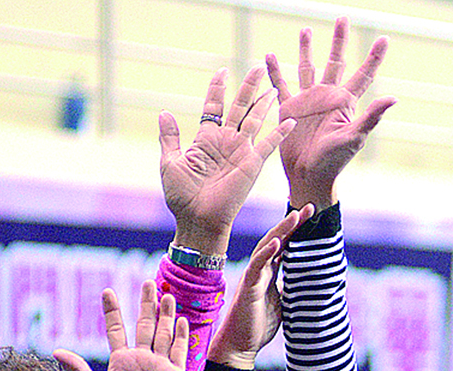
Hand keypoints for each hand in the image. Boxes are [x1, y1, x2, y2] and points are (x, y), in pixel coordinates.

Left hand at [55, 282, 188, 370]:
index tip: (108, 290)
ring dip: (166, 314)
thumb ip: (77, 370)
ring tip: (168, 294)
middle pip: (145, 325)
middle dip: (147, 304)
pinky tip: (182, 320)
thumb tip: (56, 351)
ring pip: (163, 333)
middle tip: (148, 282)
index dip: (113, 310)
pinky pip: (179, 351)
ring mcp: (159, 367)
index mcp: (120, 361)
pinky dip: (180, 335)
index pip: (116, 328)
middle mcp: (141, 360)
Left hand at [160, 68, 296, 256]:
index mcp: (206, 141)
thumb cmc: (182, 197)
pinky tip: (289, 120)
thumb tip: (164, 112)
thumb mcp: (170, 162)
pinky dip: (279, 133)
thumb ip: (170, 137)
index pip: (214, 108)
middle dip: (247, 88)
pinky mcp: (252, 165)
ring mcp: (240, 152)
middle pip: (239, 108)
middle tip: (256, 69)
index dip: (217, 90)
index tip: (221, 71)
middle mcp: (225, 143)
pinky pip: (268, 145)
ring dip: (263, 103)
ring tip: (272, 85)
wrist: (197, 220)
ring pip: (254, 120)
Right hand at [209, 204, 313, 368]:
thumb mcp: (282, 302)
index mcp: (269, 272)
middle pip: (278, 240)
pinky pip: (257, 266)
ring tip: (295, 216)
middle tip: (309, 207)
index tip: (313, 216)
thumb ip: (290, 286)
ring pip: (267, 247)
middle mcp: (260, 270)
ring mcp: (253, 276)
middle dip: (293, 223)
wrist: (241, 346)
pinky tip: (277, 242)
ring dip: (282, 231)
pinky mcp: (248, 287)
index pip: (285, 246)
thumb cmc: (259, 324)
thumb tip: (307, 278)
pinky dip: (267, 253)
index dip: (298, 231)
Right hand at [267, 20, 395, 211]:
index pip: (363, 74)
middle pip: (335, 62)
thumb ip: (371, 117)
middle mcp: (328, 97)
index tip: (384, 39)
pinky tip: (269, 56)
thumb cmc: (335, 161)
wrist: (309, 175)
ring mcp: (308, 101)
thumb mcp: (354, 138)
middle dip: (339, 41)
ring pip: (307, 68)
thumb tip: (393, 98)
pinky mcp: (289, 108)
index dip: (374, 57)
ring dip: (307, 49)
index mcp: (345, 102)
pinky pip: (281, 85)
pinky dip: (275, 71)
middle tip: (342, 18)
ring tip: (306, 31)